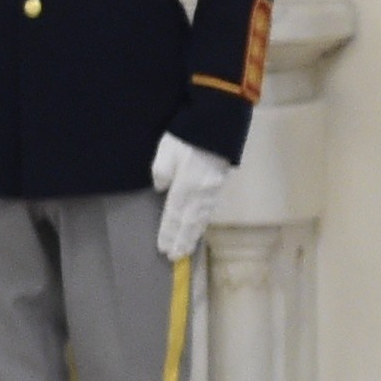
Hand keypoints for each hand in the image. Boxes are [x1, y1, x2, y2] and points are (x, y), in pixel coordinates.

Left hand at [150, 135, 234, 261]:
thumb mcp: (166, 150)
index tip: (163, 249)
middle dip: (182, 241)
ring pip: (201, 218)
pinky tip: (199, 226)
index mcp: (184, 186)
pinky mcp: (219, 184)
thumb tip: (161, 189)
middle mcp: (199, 193)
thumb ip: (161, 172)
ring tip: (187, 249)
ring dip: (193, 235)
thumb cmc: (188, 135)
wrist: (219, 122)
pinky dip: (203, 222)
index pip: (173, 216)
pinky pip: (209, 210)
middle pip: (189, 222)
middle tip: (175, 258)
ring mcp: (212, 190)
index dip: (168, 233)